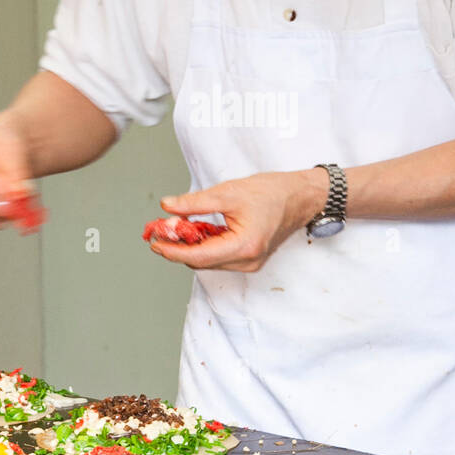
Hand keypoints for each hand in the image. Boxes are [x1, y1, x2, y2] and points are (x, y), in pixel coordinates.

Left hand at [149, 169, 326, 271]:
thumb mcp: (228, 192)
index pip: (198, 256)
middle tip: (160, 230)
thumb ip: (195, 203)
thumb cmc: (272, 192)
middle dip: (178, 247)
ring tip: (176, 227)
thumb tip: (167, 207)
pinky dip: (205, 245)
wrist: (300, 196)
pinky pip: (220, 257)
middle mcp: (247, 261)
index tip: (154, 241)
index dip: (172, 250)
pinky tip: (196, 230)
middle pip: (201, 262)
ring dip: (191, 246)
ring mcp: (250, 262)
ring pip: (209, 261)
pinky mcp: (250, 258)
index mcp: (244, 246)